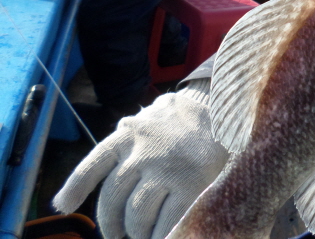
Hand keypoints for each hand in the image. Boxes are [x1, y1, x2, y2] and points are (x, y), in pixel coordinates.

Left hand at [53, 90, 228, 238]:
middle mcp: (142, 151)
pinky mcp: (189, 185)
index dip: (75, 188)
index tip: (64, 206)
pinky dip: (161, 235)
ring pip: (136, 216)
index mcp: (128, 134)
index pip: (92, 164)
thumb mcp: (149, 122)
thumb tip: (99, 179)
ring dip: (137, 232)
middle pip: (112, 200)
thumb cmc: (183, 124)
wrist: (228, 111)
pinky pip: (166, 222)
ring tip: (144, 234)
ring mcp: (165, 169)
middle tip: (120, 233)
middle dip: (113, 223)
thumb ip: (127, 146)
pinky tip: (161, 236)